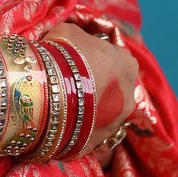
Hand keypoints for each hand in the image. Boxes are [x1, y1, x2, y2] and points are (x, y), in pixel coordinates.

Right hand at [43, 23, 139, 161]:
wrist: (48, 90)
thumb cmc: (63, 53)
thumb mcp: (68, 32)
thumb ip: (78, 37)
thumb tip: (73, 39)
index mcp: (127, 65)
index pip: (115, 60)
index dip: (94, 61)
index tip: (76, 62)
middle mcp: (129, 96)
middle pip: (112, 90)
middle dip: (95, 89)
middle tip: (69, 85)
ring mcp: (114, 123)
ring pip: (102, 116)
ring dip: (88, 112)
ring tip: (62, 107)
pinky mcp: (96, 144)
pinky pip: (87, 135)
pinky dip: (77, 130)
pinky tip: (59, 123)